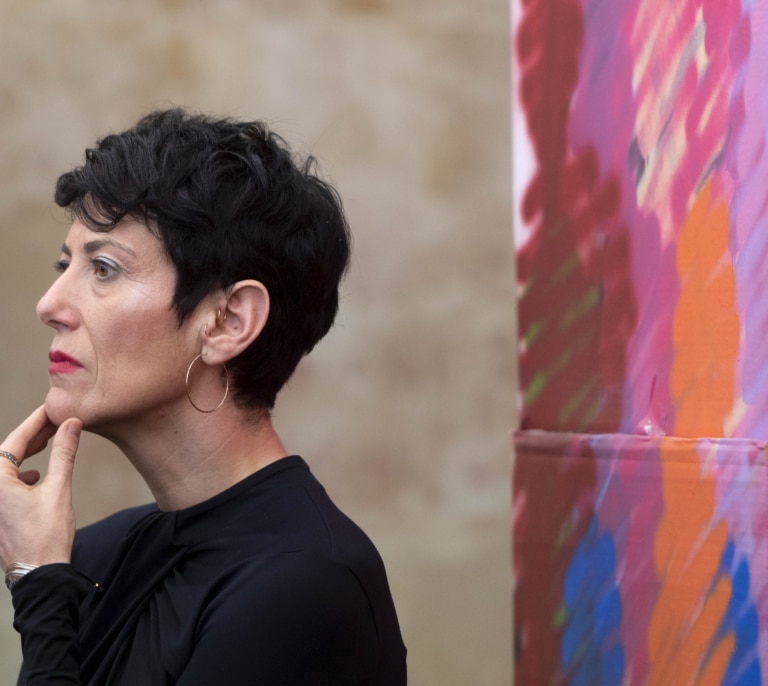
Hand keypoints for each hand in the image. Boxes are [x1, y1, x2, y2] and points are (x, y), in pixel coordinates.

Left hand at [0, 406, 81, 570]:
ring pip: (6, 467)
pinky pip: (4, 483)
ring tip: (50, 441)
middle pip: (10, 452)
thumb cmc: (47, 537)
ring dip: (28, 453)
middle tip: (57, 420)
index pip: (17, 440)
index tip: (53, 407)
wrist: (38, 574)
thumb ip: (64, 453)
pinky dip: (20, 472)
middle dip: (34, 435)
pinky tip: (35, 474)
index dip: (38, 420)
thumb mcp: (58, 490)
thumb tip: (71, 424)